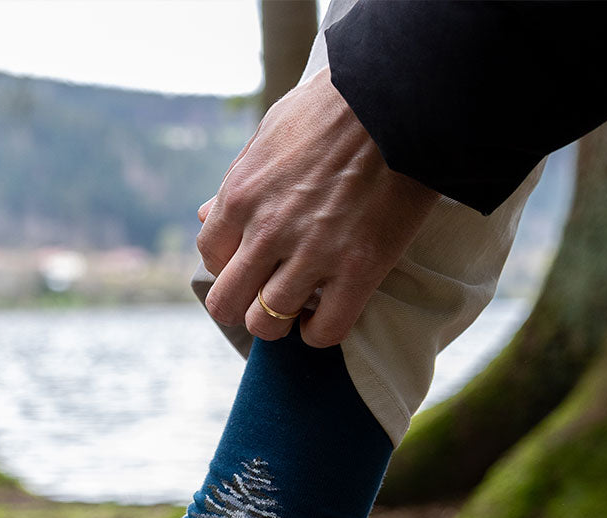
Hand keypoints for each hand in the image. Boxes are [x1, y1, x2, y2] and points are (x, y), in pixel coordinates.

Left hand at [197, 68, 439, 346]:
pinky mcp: (358, 269)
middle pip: (227, 303)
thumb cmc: (336, 107)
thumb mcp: (271, 133)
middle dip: (243, 305)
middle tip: (269, 294)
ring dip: (281, 321)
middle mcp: (267, 230)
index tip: (256, 260)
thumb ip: (238, 181)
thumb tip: (205, 215)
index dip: (231, 264)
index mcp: (241, 195)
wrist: (402, 95)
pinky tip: (326, 315)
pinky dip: (319, 333)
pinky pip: (325, 331)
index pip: (211, 256)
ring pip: (267, 324)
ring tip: (301, 304)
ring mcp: (312, 253)